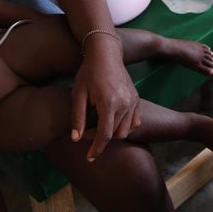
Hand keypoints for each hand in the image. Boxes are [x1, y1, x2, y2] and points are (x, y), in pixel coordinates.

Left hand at [71, 37, 139, 160]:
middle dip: (101, 139)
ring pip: (127, 130)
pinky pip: (135, 121)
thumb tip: (76, 139)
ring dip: (113, 133)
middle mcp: (125, 104)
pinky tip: (113, 121)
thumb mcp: (78, 94)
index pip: (105, 135)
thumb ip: (78, 118)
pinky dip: (125, 126)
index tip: (89, 158)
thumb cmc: (88, 72)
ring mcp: (133, 101)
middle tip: (86, 132)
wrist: (106, 53)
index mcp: (109, 104)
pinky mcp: (137, 98)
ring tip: (99, 126)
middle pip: (116, 135)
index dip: (96, 149)